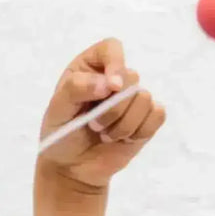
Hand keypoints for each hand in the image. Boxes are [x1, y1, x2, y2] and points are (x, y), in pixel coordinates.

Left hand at [38, 37, 166, 190]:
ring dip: (122, 125)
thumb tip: (110, 83)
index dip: (115, 64)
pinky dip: (139, 132)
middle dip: (113, 108)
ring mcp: (133, 98)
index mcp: (90, 68)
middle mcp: (114, 78)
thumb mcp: (57, 110)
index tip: (110, 87)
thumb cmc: (60, 135)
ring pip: (144, 99)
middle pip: (131, 77)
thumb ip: (76, 89)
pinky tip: (122, 139)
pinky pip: (157, 115)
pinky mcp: (147, 117)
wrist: (72, 167)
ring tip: (105, 135)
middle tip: (94, 125)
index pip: (112, 48)